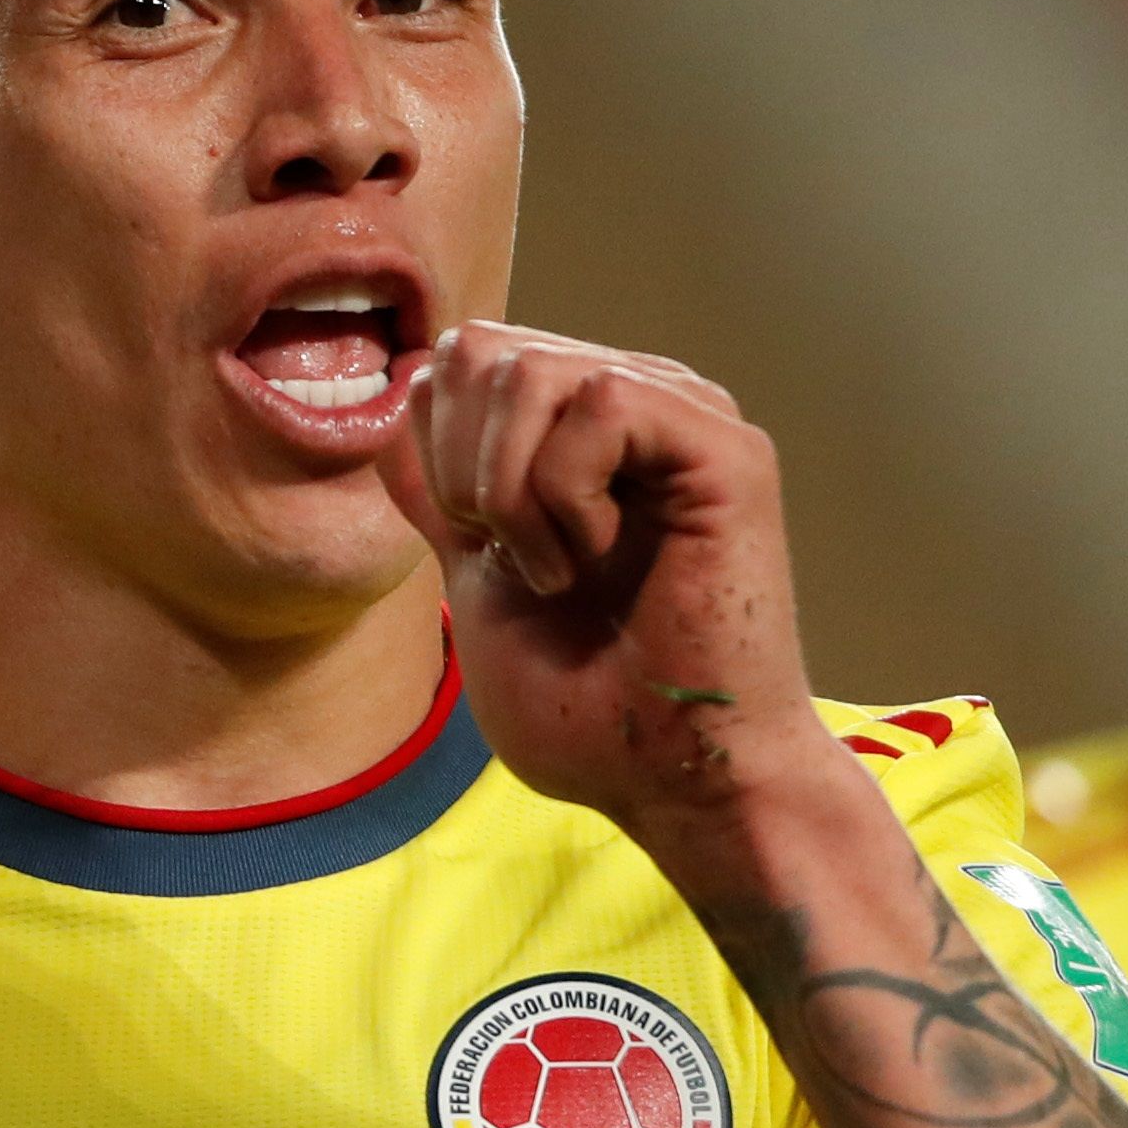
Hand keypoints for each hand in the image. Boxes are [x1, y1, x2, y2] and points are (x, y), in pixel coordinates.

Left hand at [379, 323, 834, 835]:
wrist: (670, 778)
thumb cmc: (588, 709)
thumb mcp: (478, 584)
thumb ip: (443, 495)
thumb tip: (404, 400)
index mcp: (576, 433)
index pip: (459, 366)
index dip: (433, 452)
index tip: (477, 547)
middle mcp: (634, 405)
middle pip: (482, 349)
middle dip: (459, 465)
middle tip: (507, 554)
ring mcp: (682, 418)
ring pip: (531, 368)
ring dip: (509, 487)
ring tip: (555, 568)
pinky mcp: (723, 447)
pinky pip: (602, 399)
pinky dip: (566, 493)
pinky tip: (598, 558)